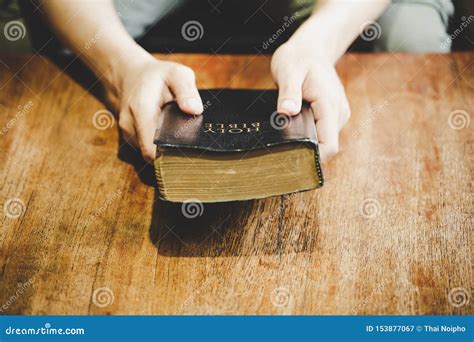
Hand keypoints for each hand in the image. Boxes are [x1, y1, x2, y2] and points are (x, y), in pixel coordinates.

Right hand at [105, 55, 202, 162]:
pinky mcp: (130, 138)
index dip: (170, 156)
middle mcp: (130, 126)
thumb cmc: (157, 75)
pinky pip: (147, 149)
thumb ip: (186, 90)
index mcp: (141, 110)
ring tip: (179, 136)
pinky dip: (159, 146)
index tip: (188, 153)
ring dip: (165, 149)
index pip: (152, 150)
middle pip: (153, 155)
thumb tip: (195, 110)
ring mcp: (128, 134)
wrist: (131, 75)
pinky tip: (169, 135)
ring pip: (150, 154)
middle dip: (172, 153)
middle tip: (190, 144)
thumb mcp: (177, 73)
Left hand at [271, 42, 350, 162]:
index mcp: (329, 105)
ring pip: (325, 141)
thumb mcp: (288, 71)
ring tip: (289, 132)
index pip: (330, 145)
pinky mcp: (333, 114)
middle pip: (327, 146)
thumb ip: (288, 93)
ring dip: (309, 141)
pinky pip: (323, 132)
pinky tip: (296, 125)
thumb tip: (286, 111)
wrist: (311, 48)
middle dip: (308, 150)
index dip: (314, 157)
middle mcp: (338, 112)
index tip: (294, 160)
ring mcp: (337, 114)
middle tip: (284, 147)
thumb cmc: (299, 57)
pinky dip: (310, 133)